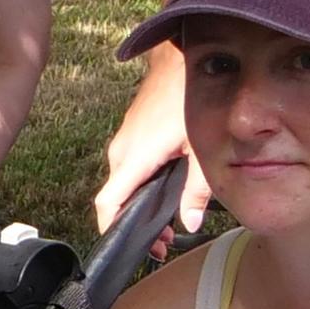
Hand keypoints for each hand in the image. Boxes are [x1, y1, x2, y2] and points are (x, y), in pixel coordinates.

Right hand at [92, 50, 197, 240]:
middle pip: (116, 199)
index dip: (113, 230)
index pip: (109, 204)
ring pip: (122, 184)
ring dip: (138, 204)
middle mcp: (120, 153)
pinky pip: (127, 168)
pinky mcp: (129, 135)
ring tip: (167, 220)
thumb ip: (197, 189)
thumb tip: (190, 224)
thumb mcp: (200, 148)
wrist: (176, 60)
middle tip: (164, 241)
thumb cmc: (188, 100)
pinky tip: (164, 189)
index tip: (132, 248)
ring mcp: (122, 142)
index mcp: (134, 159)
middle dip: (133, 223)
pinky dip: (140, 186)